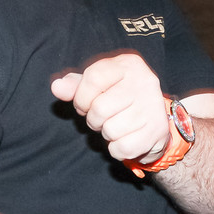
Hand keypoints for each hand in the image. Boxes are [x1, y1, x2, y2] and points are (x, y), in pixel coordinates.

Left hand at [50, 52, 171, 164]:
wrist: (151, 115)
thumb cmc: (117, 95)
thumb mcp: (96, 83)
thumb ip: (74, 85)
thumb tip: (57, 87)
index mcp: (127, 64)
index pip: (92, 79)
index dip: (81, 97)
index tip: (85, 104)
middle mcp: (144, 82)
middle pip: (99, 109)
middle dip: (93, 119)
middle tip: (101, 117)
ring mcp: (153, 107)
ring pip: (110, 130)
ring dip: (106, 134)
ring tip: (115, 125)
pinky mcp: (157, 131)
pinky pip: (123, 148)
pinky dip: (117, 149)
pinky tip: (124, 138)